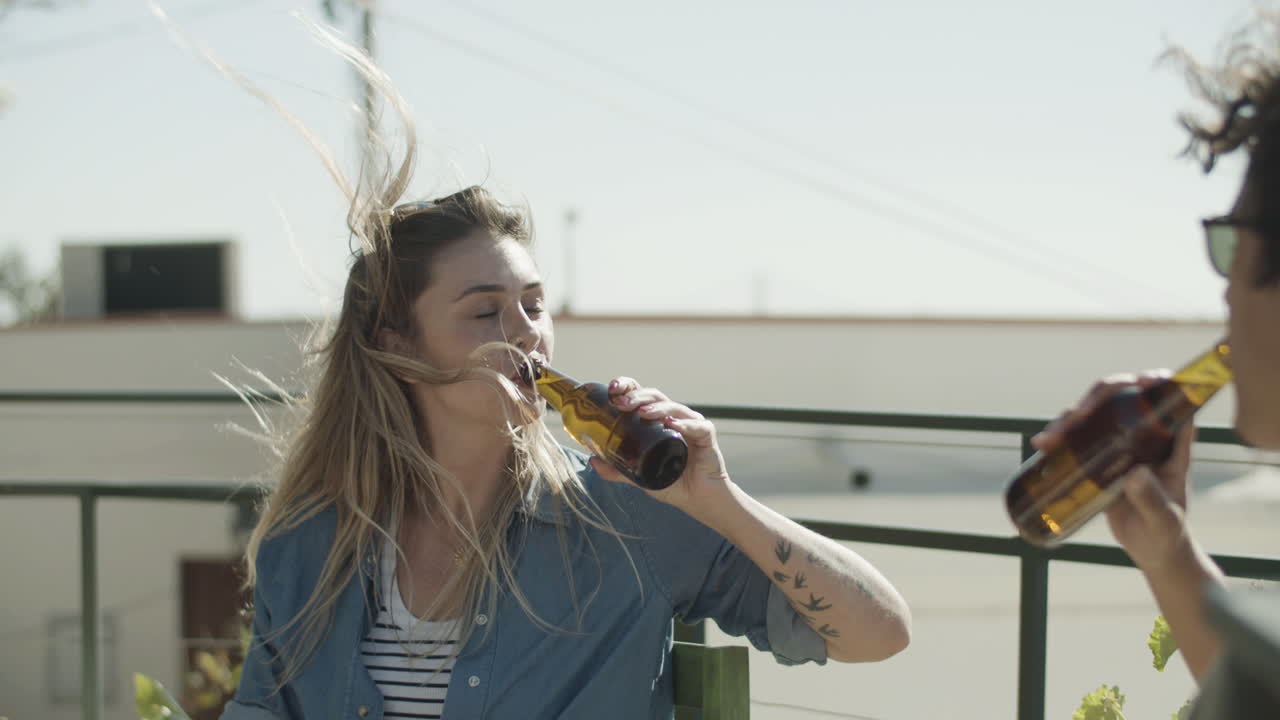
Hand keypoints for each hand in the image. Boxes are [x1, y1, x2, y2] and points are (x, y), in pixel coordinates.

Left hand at [587, 376, 732, 516]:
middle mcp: (673, 417)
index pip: (641, 396)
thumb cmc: (672, 482)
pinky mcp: (707, 435)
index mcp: (656, 420)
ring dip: (657, 408)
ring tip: (642, 414)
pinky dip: (685, 423)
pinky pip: (697, 426)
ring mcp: (691, 424)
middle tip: (622, 404)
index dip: (628, 387)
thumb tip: (592, 461)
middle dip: (637, 396)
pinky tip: (673, 424)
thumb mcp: (638, 476)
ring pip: (673, 407)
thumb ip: (617, 470)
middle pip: (654, 397)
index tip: (613, 389)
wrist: (697, 499)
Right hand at [1030, 371, 1194, 569]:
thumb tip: (1134, 473)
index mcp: (1171, 444)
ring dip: (1070, 417)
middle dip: (1098, 396)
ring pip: (1094, 414)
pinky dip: (1058, 436)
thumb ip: (1152, 498)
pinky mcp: (1098, 457)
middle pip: (1122, 397)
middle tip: (1080, 413)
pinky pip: (1077, 437)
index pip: (1171, 400)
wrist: (1151, 548)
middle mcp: (1145, 436)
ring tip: (1051, 438)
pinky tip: (1042, 445)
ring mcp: (1119, 444)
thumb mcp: (1164, 518)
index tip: (1142, 381)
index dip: (1159, 381)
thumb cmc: (1168, 531)